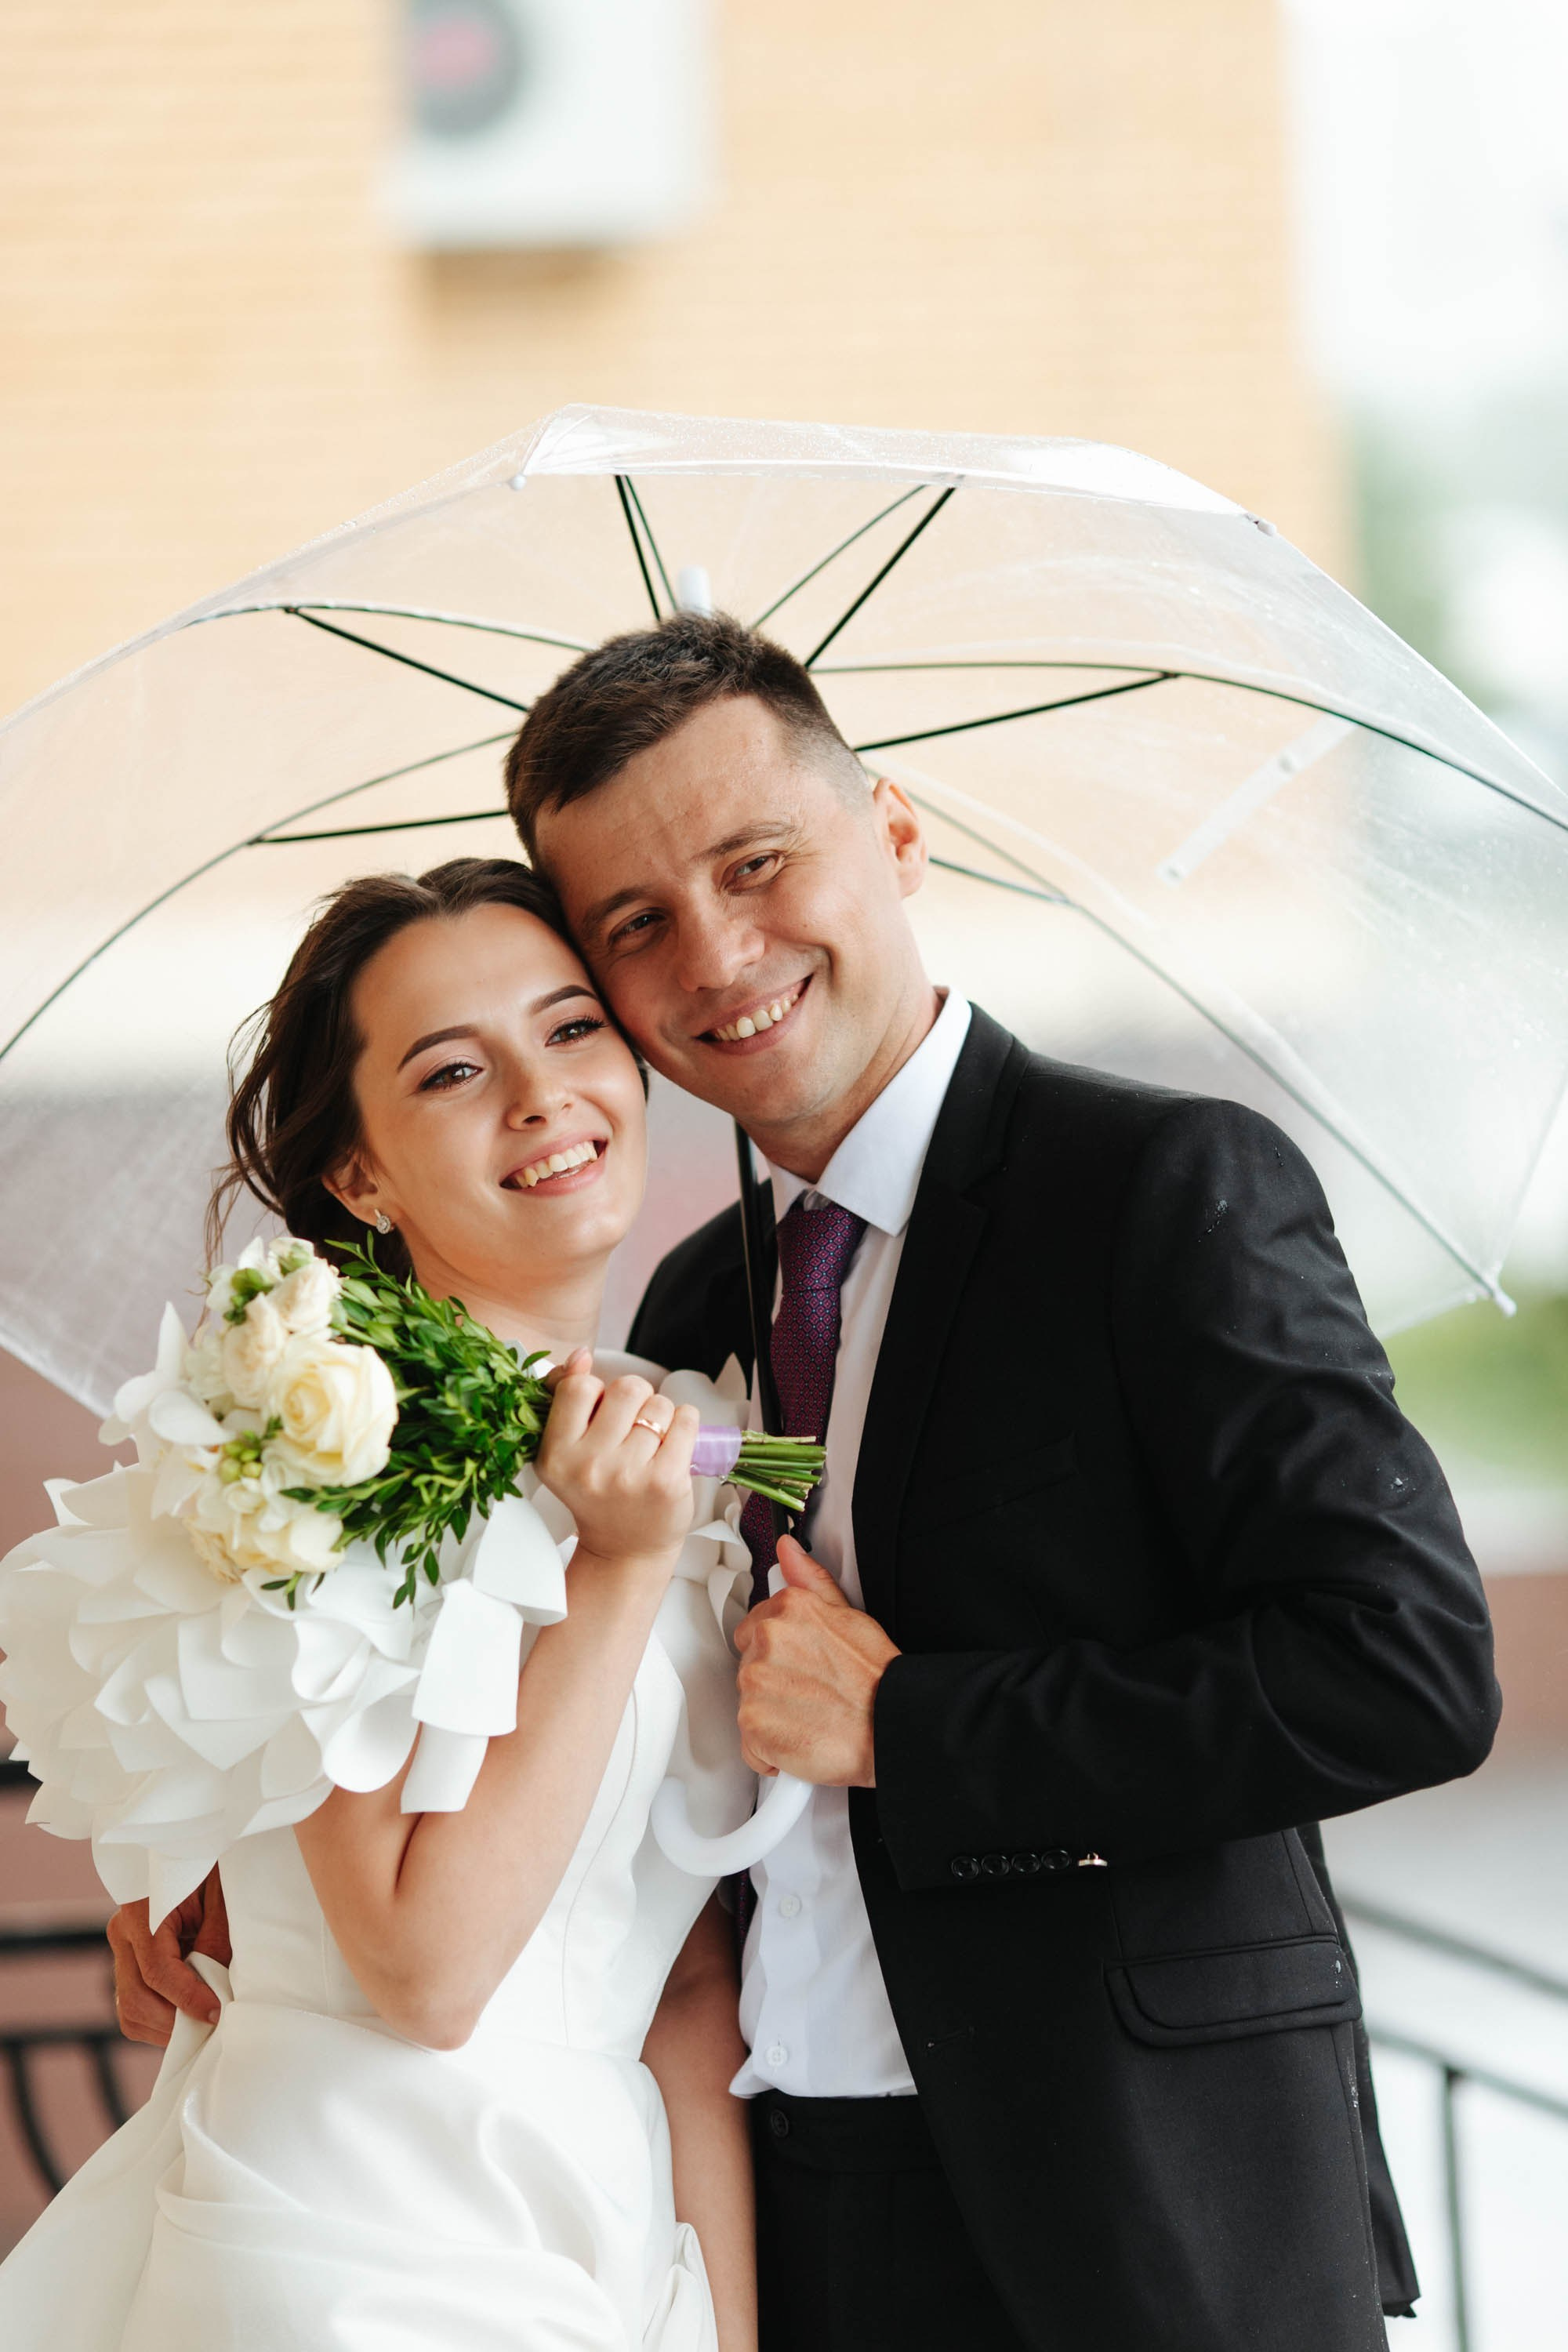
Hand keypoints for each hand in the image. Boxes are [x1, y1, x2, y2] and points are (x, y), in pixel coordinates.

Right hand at [107, 1866, 229, 2044]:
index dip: (187, 1997)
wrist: (194, 1855)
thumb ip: (215, 1942)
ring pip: (130, 2011)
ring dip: (167, 2027)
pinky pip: (134, 2010)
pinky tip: (189, 2015)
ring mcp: (121, 1952)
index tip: (216, 2012)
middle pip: (136, 1999)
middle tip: (212, 2026)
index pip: (157, 1970)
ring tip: (203, 2024)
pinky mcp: (128, 1968)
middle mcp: (122, 1933)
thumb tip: (214, 1992)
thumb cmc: (212, 1871)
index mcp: (141, 1909)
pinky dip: (160, 2022)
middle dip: (176, 2021)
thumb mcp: (221, 1898)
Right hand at [536, 1368, 699, 1565]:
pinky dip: (686, 1425)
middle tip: (631, 1430)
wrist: (625, 1549)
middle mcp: (588, 1466)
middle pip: (627, 1387)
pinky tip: (673, 1446)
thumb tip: (581, 1354)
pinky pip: (686, 1419)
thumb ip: (567, 1397)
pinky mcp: (666, 1481)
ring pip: (659, 1404)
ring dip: (661, 1417)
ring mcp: (628, 1475)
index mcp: (556, 1455)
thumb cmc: (598, 1492)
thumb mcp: (567, 1450)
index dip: (596, 1391)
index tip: (600, 1414)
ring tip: (651, 1445)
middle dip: (635, 1400)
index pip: (578, 1387)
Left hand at [734, 1535, 898, 1786]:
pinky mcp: (753, 1724)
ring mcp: (756, 1682)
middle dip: (774, 1684)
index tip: (799, 1668)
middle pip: (749, 1667)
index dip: (778, 1655)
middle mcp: (766, 1640)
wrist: (891, 1724)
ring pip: (749, 1704)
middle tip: (811, 1695)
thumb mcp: (849, 1614)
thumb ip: (811, 1581)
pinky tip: (801, 1740)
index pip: (753, 1629)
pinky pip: (750, 1744)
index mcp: (787, 1609)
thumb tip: (788, 1549)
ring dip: (773, 1718)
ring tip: (810, 1718)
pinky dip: (770, 1752)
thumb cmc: (876, 1678)